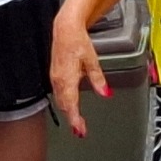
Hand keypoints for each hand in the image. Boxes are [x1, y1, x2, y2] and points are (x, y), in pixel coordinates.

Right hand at [49, 18, 109, 137]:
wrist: (65, 29)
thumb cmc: (77, 41)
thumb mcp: (92, 60)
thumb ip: (98, 79)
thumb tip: (105, 93)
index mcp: (67, 78)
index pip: (71, 105)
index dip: (75, 120)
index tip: (80, 131)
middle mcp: (58, 81)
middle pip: (64, 106)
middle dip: (72, 119)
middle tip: (81, 131)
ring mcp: (55, 78)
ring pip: (60, 101)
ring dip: (68, 112)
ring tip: (77, 122)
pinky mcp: (55, 75)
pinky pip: (58, 94)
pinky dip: (65, 103)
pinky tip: (70, 106)